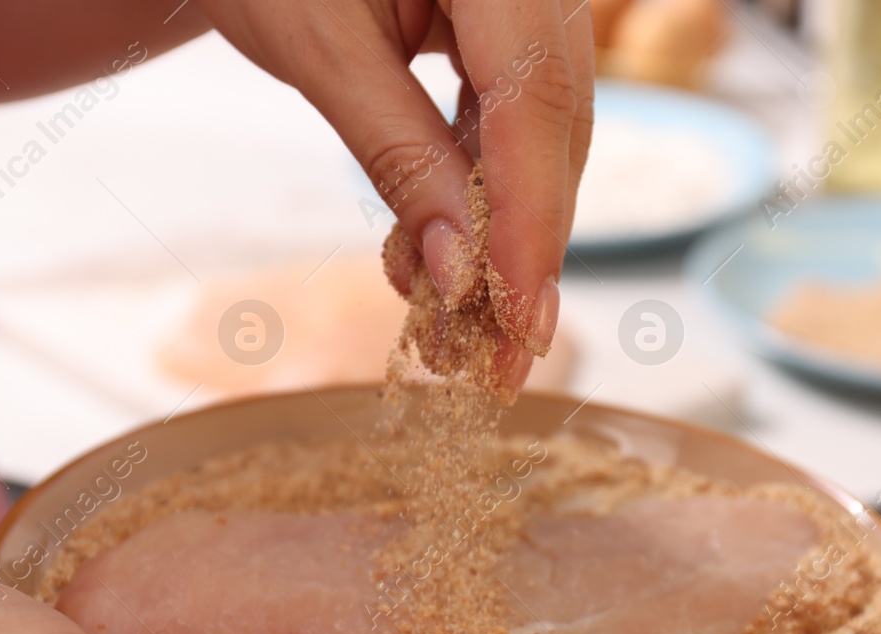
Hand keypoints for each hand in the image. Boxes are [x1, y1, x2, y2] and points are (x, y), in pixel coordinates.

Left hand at [197, 0, 594, 388]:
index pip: (535, 100)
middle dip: (528, 247)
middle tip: (502, 354)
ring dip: (506, 231)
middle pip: (559, 124)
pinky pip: (516, 116)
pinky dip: (483, 189)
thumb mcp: (321, 50)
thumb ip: (397, 153)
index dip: (530, 221)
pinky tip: (445, 251)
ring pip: (546, 131)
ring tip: (462, 320)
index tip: (519, 318)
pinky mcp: (513, 23)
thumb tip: (459, 271)